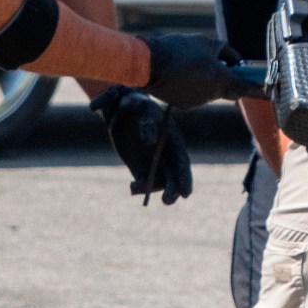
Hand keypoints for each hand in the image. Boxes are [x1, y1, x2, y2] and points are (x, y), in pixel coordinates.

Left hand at [93, 86, 191, 204]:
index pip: (182, 162)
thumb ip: (147, 124)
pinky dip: (140, 188)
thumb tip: (150, 142)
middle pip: (175, 176)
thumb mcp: (142, 109)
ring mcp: (155, 163)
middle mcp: (167, 154)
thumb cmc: (137, 106)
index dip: (185, 177)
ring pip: (159, 182)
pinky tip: (132, 187)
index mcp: (173, 140)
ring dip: (152, 189)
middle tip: (167, 201)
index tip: (185, 193)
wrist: (122, 109)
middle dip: (173, 190)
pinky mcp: (141, 168)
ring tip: (135, 187)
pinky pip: (144, 182)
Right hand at [141, 32, 261, 109]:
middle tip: (225, 67)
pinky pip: (197, 95)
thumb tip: (234, 61)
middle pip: (230, 90)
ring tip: (193, 64)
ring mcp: (198, 101)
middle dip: (231, 81)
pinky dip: (195, 86)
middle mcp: (212, 94)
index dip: (260, 90)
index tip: (270, 92)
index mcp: (220, 78)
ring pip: (212, 92)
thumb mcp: (207, 42)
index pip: (246, 87)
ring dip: (210, 81)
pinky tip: (183, 73)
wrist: (148, 64)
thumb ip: (226, 52)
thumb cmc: (179, 49)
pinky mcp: (186, 105)